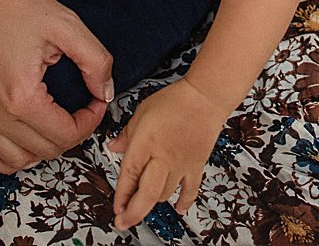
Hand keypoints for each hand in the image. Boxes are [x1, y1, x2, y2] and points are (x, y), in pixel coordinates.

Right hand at [0, 0, 115, 173]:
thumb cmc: (14, 4)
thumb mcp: (67, 25)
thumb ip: (95, 61)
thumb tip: (105, 92)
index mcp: (19, 97)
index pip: (65, 135)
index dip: (89, 122)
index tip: (94, 103)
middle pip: (43, 151)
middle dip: (70, 134)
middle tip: (79, 111)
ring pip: (13, 161)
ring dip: (40, 149)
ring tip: (53, 125)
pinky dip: (4, 157)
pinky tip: (20, 140)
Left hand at [109, 77, 224, 228]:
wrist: (206, 96)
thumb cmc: (174, 100)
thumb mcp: (142, 111)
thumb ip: (127, 134)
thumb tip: (113, 147)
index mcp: (146, 142)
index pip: (129, 174)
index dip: (121, 195)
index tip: (116, 209)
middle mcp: (163, 156)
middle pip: (147, 193)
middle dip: (133, 212)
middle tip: (123, 222)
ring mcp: (181, 164)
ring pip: (165, 194)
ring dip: (153, 201)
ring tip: (146, 200)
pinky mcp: (196, 165)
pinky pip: (190, 190)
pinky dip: (184, 202)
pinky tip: (177, 209)